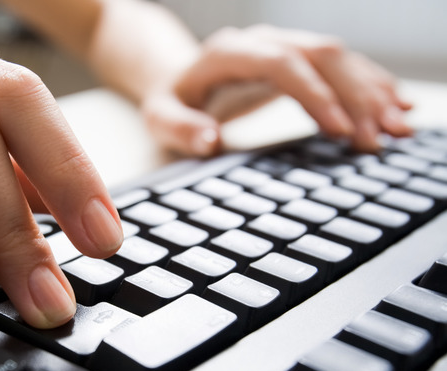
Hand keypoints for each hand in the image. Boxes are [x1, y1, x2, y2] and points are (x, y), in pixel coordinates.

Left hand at [141, 24, 412, 155]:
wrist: (179, 77)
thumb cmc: (171, 101)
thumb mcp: (161, 118)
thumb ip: (181, 129)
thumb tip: (209, 140)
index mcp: (228, 53)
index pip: (280, 64)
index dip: (314, 93)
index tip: (340, 130)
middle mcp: (262, 41)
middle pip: (320, 56)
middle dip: (355, 97)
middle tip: (378, 140)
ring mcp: (283, 46)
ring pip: (339, 58)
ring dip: (371, 92)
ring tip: (398, 131)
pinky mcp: (299, 58)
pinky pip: (342, 66)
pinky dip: (371, 85)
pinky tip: (396, 106)